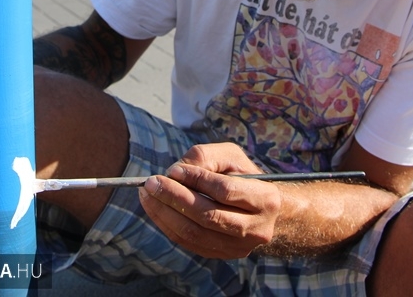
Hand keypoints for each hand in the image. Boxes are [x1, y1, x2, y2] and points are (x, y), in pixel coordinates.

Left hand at [138, 142, 281, 258]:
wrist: (263, 211)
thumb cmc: (244, 176)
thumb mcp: (232, 157)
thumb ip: (205, 158)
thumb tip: (174, 172)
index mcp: (265, 199)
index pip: (226, 191)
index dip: (197, 179)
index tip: (173, 170)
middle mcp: (256, 228)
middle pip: (208, 215)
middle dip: (175, 197)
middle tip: (151, 182)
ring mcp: (239, 247)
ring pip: (196, 233)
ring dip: (165, 213)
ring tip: (147, 194)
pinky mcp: (222, 255)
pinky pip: (189, 242)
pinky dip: (168, 225)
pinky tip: (155, 208)